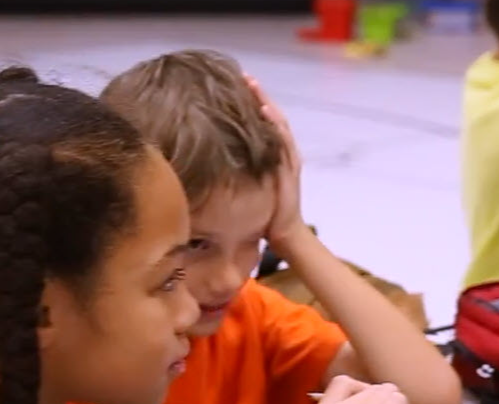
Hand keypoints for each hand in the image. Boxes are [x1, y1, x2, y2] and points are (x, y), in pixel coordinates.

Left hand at [245, 75, 308, 252]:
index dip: (252, 101)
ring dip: (266, 104)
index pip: (264, 121)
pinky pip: (282, 141)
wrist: (283, 231)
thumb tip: (208, 158)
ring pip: (278, 123)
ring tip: (253, 86)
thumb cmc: (263, 210)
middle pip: (273, 115)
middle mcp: (284, 151)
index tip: (237, 83)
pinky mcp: (290, 167)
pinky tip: (264, 112)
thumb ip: (235, 170)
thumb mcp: (246, 184)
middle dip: (259, 95)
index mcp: (274, 153)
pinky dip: (274, 124)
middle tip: (245, 76)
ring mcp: (289, 158)